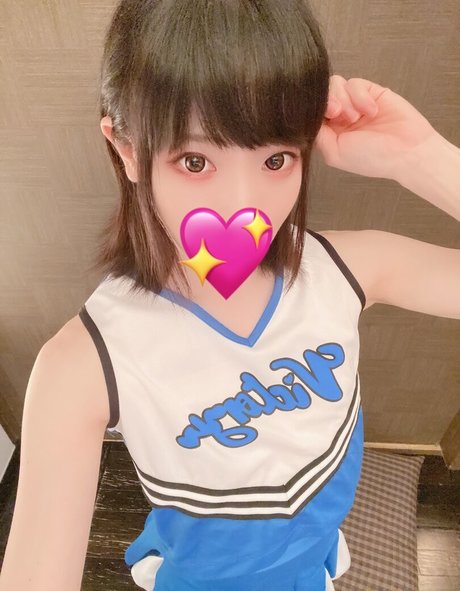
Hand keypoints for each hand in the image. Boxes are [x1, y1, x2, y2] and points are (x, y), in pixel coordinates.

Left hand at [313, 75, 438, 179]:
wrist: (406, 151)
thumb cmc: (372, 158)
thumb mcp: (335, 153)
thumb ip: (318, 135)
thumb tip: (307, 118)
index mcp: (330, 134)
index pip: (311, 114)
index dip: (313, 111)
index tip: (324, 118)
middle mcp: (340, 118)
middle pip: (321, 96)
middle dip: (327, 102)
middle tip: (337, 113)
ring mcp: (355, 104)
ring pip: (335, 85)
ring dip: (343, 99)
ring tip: (356, 116)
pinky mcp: (370, 92)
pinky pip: (354, 83)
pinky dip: (360, 96)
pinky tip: (370, 110)